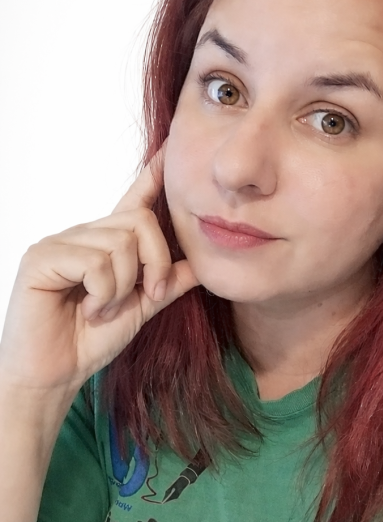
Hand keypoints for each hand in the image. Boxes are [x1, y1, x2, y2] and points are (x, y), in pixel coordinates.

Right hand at [0, 146, 198, 393]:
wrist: (55, 375)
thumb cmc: (90, 340)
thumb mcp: (141, 308)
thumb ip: (168, 283)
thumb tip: (201, 263)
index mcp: (106, 244)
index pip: (135, 201)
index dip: (154, 174)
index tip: (172, 147)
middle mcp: (84, 235)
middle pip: (141, 222)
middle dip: (155, 263)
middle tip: (146, 296)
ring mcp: (61, 243)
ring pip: (120, 244)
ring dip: (123, 287)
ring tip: (102, 308)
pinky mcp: (43, 257)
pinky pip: (96, 262)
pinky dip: (102, 292)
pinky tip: (86, 308)